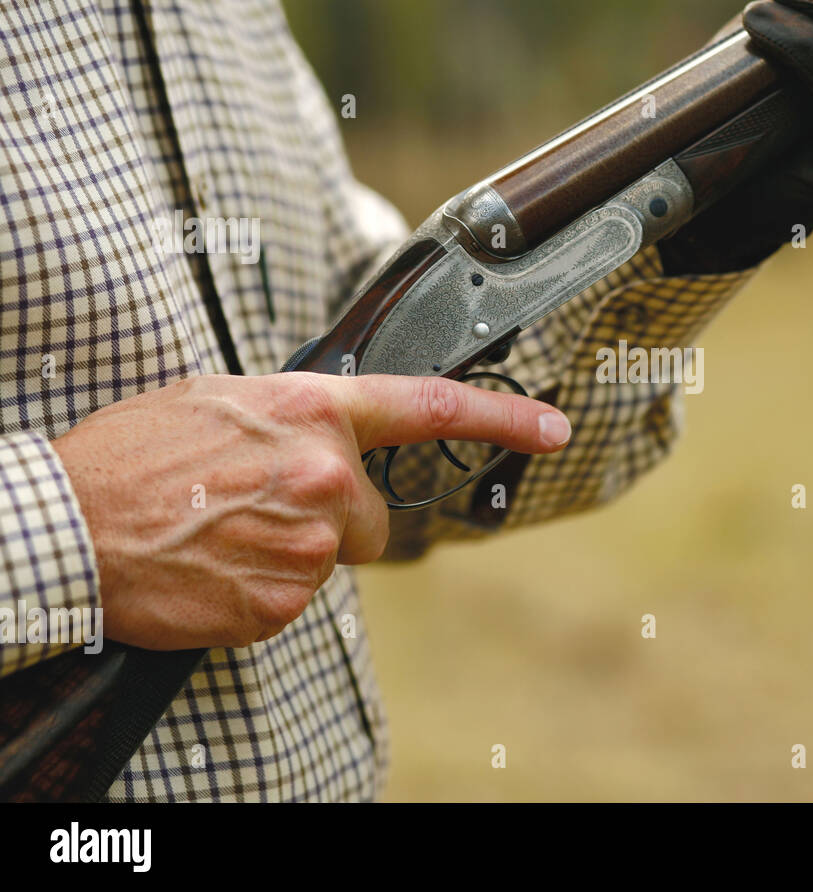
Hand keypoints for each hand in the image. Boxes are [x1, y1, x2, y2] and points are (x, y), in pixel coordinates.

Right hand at [52, 373, 570, 649]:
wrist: (69, 524)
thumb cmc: (135, 457)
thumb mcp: (222, 401)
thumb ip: (297, 417)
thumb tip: (335, 438)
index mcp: (312, 410)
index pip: (429, 408)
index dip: (503, 418)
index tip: (552, 426)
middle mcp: (325, 473)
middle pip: (373, 517)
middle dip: (332, 518)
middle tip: (256, 507)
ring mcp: (308, 543)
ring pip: (333, 560)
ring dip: (291, 555)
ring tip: (222, 533)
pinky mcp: (283, 601)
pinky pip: (295, 600)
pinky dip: (263, 591)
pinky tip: (216, 567)